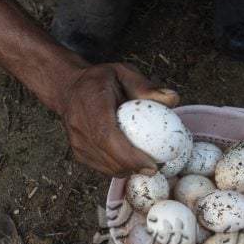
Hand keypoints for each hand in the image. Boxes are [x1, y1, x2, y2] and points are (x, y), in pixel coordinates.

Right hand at [55, 62, 179, 176]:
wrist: (68, 88)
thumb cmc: (100, 80)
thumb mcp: (124, 73)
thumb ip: (147, 87)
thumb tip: (174, 99)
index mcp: (91, 104)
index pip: (107, 137)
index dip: (130, 156)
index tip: (152, 165)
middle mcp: (79, 127)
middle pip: (109, 158)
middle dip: (136, 168)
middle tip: (158, 166)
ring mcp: (76, 143)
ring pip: (107, 168)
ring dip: (130, 170)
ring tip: (148, 163)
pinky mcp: (78, 154)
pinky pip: (102, 169)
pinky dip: (120, 168)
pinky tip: (132, 161)